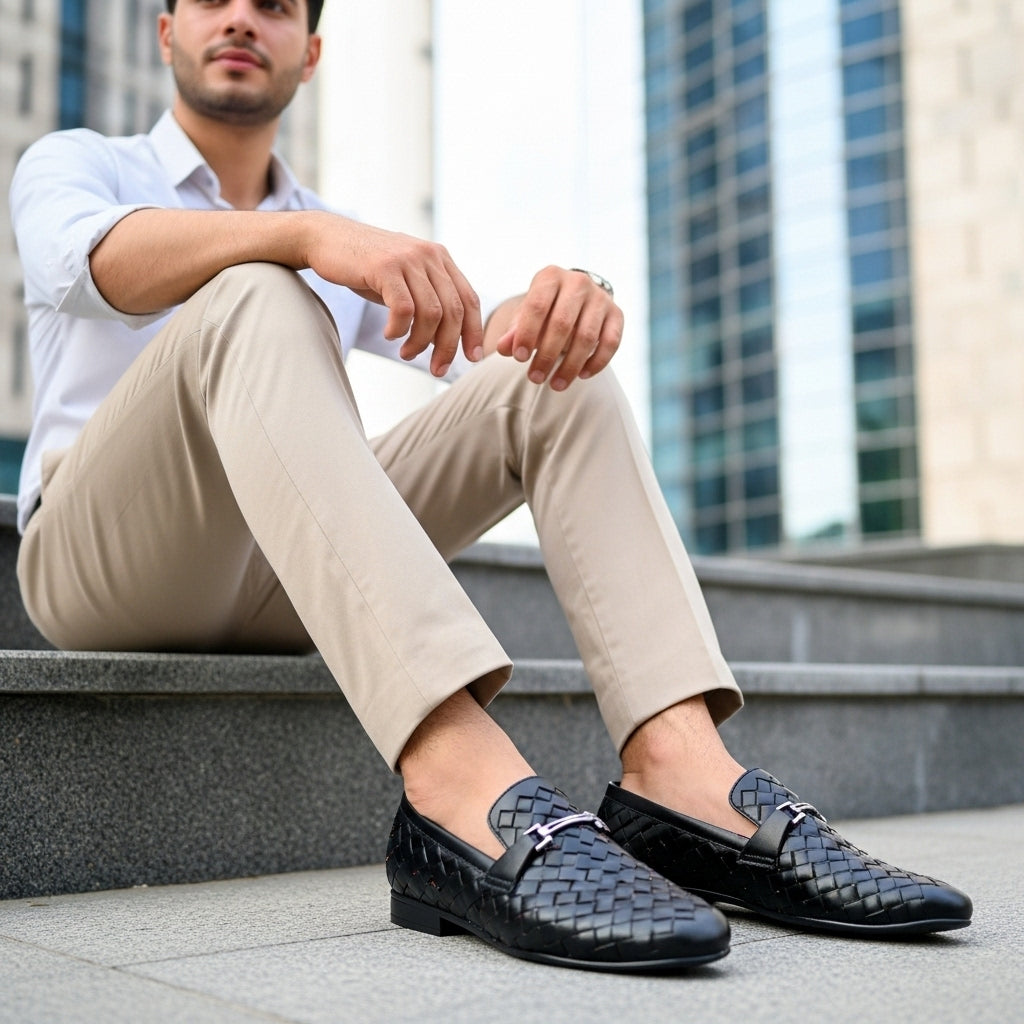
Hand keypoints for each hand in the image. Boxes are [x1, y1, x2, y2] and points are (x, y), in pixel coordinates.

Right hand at [304, 214, 483, 376]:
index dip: (473, 331)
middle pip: (453, 311)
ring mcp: (408, 259)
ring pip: (431, 313)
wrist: (326, 238)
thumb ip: (427, 301)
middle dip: (447, 347)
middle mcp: (429, 255)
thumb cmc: (367, 267)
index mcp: (440, 258)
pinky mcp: (385, 267)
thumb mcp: (405, 280)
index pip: (469, 299)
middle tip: (437, 369)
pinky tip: (389, 334)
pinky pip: (404, 309)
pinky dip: (399, 330)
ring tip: (406, 353)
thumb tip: (444, 340)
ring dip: (420, 342)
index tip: (472, 358)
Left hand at [491, 266, 623, 389]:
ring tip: (556, 385)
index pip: (537, 305)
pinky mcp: (617, 314)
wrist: (576, 298)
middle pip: (562, 323)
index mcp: (551, 276)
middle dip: (546, 355)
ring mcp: (600, 298)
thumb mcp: (526, 315)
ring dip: (570, 365)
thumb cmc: (545, 310)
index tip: (519, 358)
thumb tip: (503, 348)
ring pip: (586, 337)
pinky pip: (611, 343)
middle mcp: (578, 282)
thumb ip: (514, 331)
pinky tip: (582, 376)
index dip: (527, 333)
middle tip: (535, 379)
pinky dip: (597, 363)